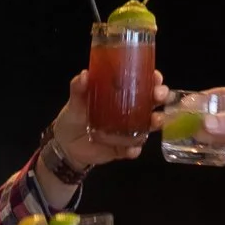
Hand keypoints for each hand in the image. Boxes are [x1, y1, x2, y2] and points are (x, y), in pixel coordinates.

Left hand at [47, 72, 166, 174]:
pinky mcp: (122, 149)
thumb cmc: (74, 117)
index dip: (152, 79)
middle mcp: (130, 112)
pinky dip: (134, 149)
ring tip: (155, 121)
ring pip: (148, 126)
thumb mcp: (75, 101)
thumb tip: (85, 75)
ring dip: (155, 122)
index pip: (142, 83)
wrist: (65, 144)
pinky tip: (132, 149)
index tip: (156, 76)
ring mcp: (128, 131)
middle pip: (151, 102)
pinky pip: (133, 149)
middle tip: (159, 95)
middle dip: (160, 97)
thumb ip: (78, 88)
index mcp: (121, 95)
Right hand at [179, 86, 224, 177]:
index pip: (224, 94)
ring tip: (189, 141)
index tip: (186, 105)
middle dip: (204, 120)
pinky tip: (205, 155)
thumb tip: (203, 124)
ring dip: (210, 137)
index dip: (205, 99)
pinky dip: (220, 151)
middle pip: (222, 114)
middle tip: (183, 126)